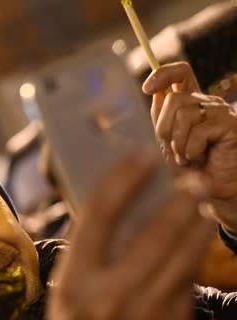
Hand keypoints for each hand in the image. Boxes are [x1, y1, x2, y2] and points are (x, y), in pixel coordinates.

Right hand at [32, 154, 215, 319]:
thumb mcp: (63, 296)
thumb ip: (88, 258)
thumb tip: (123, 209)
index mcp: (71, 284)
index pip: (100, 216)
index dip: (125, 179)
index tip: (143, 156)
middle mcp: (108, 299)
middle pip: (157, 232)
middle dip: (182, 199)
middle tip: (191, 181)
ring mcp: (144, 319)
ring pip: (185, 256)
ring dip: (197, 226)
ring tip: (200, 210)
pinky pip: (188, 287)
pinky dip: (191, 265)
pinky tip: (189, 254)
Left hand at [143, 62, 236, 229]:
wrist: (213, 190)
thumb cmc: (189, 170)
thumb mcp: (167, 144)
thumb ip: (160, 120)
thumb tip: (152, 94)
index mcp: (190, 104)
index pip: (181, 72)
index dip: (164, 74)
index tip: (146, 88)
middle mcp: (206, 104)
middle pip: (175, 98)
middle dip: (164, 127)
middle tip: (172, 149)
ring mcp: (220, 112)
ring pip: (185, 114)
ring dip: (179, 142)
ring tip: (187, 157)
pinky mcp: (231, 125)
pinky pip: (200, 132)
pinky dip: (193, 151)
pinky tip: (200, 160)